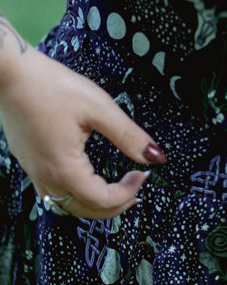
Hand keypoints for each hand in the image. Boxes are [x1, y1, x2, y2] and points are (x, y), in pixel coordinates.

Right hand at [0, 46, 164, 218]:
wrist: (10, 74)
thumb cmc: (51, 86)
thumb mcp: (99, 108)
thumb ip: (128, 136)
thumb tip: (155, 157)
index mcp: (65, 168)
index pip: (102, 199)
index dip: (128, 192)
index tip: (143, 174)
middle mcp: (46, 176)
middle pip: (84, 210)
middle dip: (114, 206)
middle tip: (135, 190)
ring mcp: (33, 171)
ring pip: (65, 205)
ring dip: (93, 204)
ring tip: (115, 191)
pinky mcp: (28, 162)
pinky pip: (51, 193)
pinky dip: (74, 195)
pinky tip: (85, 180)